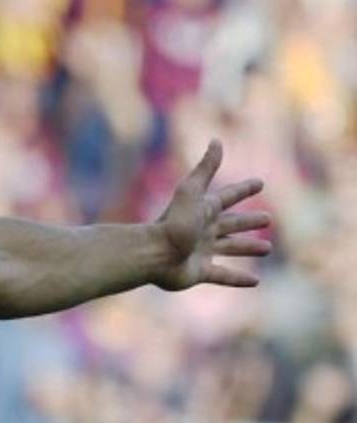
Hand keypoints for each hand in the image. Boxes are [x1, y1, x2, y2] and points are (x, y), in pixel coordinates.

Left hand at [153, 140, 271, 290]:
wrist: (154, 253)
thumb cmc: (174, 222)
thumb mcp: (192, 192)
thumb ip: (206, 168)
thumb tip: (216, 140)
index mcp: (203, 211)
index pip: (228, 197)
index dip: (243, 190)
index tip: (260, 183)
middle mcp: (203, 230)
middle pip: (231, 224)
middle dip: (248, 221)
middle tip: (268, 219)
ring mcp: (201, 252)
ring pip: (230, 249)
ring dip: (247, 248)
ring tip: (266, 248)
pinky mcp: (199, 272)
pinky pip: (223, 276)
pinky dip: (238, 279)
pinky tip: (255, 283)